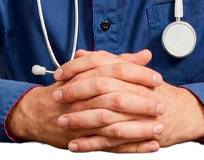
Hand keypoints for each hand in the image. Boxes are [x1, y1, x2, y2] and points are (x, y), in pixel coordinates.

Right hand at [6, 50, 163, 152]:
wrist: (41, 110)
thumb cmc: (71, 86)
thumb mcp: (93, 69)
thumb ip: (121, 61)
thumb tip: (145, 55)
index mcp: (89, 73)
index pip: (117, 70)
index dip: (139, 74)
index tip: (157, 79)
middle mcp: (85, 94)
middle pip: (116, 97)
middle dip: (141, 103)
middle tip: (161, 105)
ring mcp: (83, 117)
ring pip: (113, 123)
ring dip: (138, 128)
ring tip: (159, 128)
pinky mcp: (83, 137)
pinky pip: (109, 145)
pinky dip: (130, 147)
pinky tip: (149, 147)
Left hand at [54, 49, 203, 151]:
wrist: (180, 111)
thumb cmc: (152, 90)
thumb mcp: (129, 70)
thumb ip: (105, 61)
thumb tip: (81, 53)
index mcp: (128, 72)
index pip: (99, 64)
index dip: (77, 68)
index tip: (59, 74)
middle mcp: (131, 88)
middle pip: (99, 88)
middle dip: (74, 93)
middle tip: (56, 97)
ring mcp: (134, 112)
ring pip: (102, 115)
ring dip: (79, 119)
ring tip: (61, 122)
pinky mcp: (135, 133)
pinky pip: (109, 139)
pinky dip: (90, 143)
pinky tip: (74, 145)